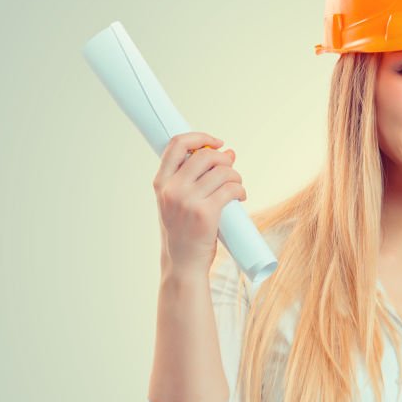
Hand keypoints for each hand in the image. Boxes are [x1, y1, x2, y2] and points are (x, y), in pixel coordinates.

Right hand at [152, 132, 246, 275]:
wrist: (183, 264)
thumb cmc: (183, 231)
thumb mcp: (177, 201)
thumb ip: (194, 177)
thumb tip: (228, 152)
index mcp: (161, 183)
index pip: (177, 144)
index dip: (200, 137)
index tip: (216, 142)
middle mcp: (172, 189)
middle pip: (205, 155)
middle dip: (224, 159)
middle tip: (230, 170)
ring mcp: (188, 201)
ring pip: (222, 172)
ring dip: (235, 176)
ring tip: (236, 187)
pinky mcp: (206, 214)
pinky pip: (231, 189)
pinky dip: (240, 190)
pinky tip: (240, 197)